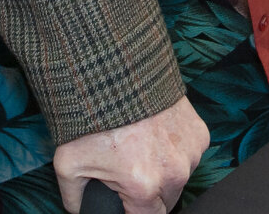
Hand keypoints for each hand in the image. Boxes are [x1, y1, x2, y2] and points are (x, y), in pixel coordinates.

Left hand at [52, 96, 206, 213]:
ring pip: (179, 178)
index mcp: (144, 186)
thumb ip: (74, 198)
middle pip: (165, 202)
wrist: (116, 69)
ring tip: (141, 150)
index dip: (133, 211)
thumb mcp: (68, 164)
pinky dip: (175, 150)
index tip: (124, 200)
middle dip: (148, 195)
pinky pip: (189, 154)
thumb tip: (80, 210)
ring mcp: (190, 151)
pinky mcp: (200, 132)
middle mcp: (174, 173)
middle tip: (128, 173)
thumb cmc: (93, 116)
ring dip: (164, 172)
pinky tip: (155, 134)